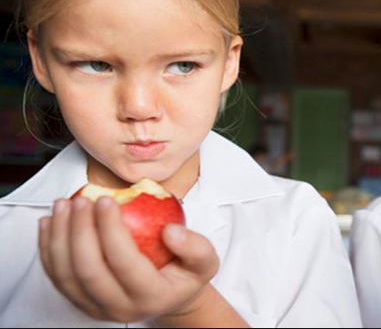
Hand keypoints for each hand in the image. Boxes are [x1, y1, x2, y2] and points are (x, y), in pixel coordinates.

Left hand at [38, 196, 219, 322]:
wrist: (168, 295)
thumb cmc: (185, 273)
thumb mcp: (206, 261)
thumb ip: (197, 247)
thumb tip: (171, 233)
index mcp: (153, 298)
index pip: (125, 264)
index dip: (111, 230)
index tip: (107, 199)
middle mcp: (121, 309)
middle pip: (89, 271)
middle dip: (80, 231)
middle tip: (81, 199)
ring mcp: (96, 308)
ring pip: (66, 275)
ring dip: (59, 236)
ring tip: (64, 204)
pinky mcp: (79, 301)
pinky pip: (55, 275)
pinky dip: (48, 246)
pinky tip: (50, 221)